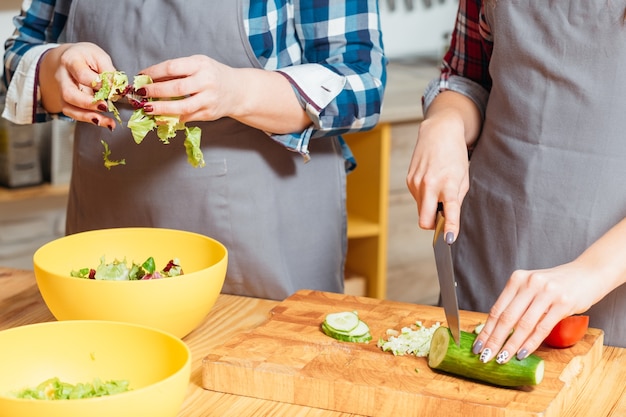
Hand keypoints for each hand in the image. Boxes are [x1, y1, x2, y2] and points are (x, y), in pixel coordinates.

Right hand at [39, 42, 116, 127]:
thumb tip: (117, 88)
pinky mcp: (67, 102)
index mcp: (71, 60)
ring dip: (89, 117)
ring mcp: (62, 91)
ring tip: (108, 122)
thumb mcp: (100, 57)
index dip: (97, 83)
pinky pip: (74, 114)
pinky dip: (90, 120)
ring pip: (69, 108)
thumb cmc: (86, 57)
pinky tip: (105, 123)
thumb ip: (108, 72)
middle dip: (88, 103)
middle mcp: (62, 77)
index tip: (111, 87)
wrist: (71, 58)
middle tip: (105, 107)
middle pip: (69, 94)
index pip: (81, 74)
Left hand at [137, 55, 309, 132]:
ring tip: (148, 108)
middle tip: (142, 93)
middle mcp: (206, 82)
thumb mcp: (198, 65)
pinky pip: (187, 117)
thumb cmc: (213, 75)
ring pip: (182, 107)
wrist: (238, 90)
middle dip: (155, 91)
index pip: (172, 67)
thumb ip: (178, 71)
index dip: (154, 73)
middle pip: (176, 88)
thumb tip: (150, 79)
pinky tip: (160, 117)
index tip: (141, 76)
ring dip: (161, 108)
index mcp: (200, 65)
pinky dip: (171, 118)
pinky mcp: (209, 114)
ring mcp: (209, 99)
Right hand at [406, 109, 469, 239]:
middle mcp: (429, 184)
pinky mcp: (409, 180)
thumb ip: (456, 199)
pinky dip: (425, 197)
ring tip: (439, 189)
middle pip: (424, 220)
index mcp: (448, 183)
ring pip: (421, 210)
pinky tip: (431, 182)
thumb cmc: (455, 154)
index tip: (449, 239)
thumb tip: (447, 219)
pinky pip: (417, 199)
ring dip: (430, 207)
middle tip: (442, 221)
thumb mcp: (463, 176)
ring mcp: (416, 183)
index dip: (449, 227)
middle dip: (432, 225)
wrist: (439, 132)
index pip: (449, 210)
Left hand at [472, 261, 598, 363]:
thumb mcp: (532, 287)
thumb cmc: (556, 285)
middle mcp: (529, 283)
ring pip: (523, 325)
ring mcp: (546, 293)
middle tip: (485, 356)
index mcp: (517, 279)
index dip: (485, 330)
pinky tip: (522, 354)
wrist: (588, 273)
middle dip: (493, 340)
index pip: (497, 309)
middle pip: (506, 318)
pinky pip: (542, 328)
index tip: (477, 345)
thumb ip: (517, 302)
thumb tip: (495, 330)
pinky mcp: (563, 303)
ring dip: (510, 345)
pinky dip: (530, 343)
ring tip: (501, 359)